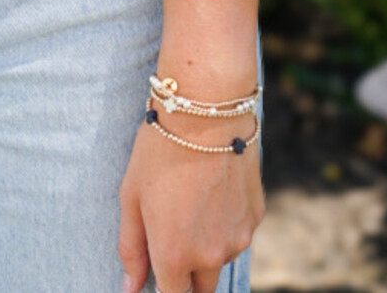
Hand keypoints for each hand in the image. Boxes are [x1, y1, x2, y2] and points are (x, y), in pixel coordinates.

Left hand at [117, 107, 265, 292]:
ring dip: (206, 245)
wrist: (206, 112)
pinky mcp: (256, 218)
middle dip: (186, 273)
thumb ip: (131, 248)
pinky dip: (224, 222)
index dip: (165, 288)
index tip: (159, 271)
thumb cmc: (159, 150)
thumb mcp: (130, 196)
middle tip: (171, 231)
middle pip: (200, 288)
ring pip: (220, 258)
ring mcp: (238, 238)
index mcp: (175, 255)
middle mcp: (211, 256)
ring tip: (190, 198)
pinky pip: (237, 232)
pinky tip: (211, 188)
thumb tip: (130, 288)